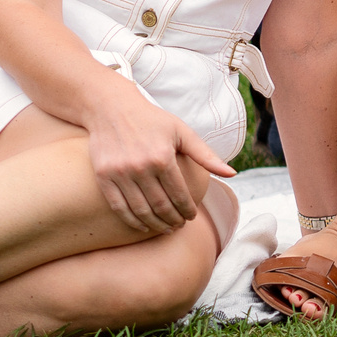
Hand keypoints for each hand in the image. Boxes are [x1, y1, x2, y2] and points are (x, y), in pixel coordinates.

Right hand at [84, 80, 233, 231]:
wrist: (112, 108)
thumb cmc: (152, 120)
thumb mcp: (182, 132)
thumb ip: (206, 155)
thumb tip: (232, 174)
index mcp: (162, 157)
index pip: (179, 195)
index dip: (188, 210)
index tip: (192, 217)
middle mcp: (140, 167)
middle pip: (161, 206)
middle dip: (174, 220)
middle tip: (180, 225)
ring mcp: (120, 173)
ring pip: (141, 211)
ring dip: (156, 224)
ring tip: (166, 228)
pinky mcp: (104, 177)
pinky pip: (119, 207)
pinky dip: (132, 221)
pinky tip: (143, 225)